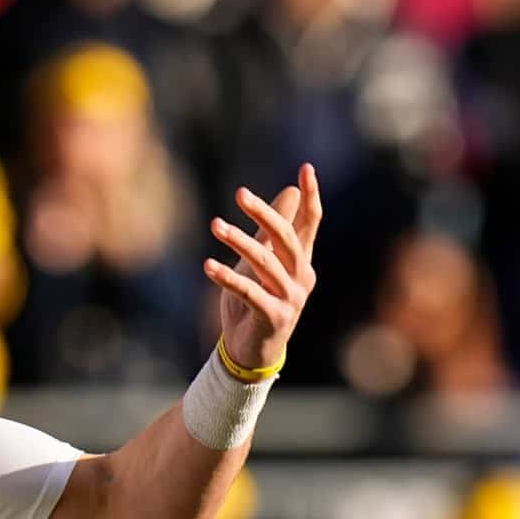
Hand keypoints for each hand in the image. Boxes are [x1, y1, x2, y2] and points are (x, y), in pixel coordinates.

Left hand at [208, 163, 322, 371]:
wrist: (250, 350)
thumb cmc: (255, 300)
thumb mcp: (263, 260)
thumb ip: (274, 230)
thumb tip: (290, 192)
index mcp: (302, 260)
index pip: (311, 223)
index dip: (311, 196)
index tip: (306, 168)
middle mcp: (302, 277)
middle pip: (287, 238)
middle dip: (264, 214)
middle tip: (240, 194)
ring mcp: (292, 298)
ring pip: (266, 263)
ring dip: (239, 242)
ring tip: (215, 225)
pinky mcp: (275, 316)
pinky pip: (250, 292)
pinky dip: (227, 278)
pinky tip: (208, 266)